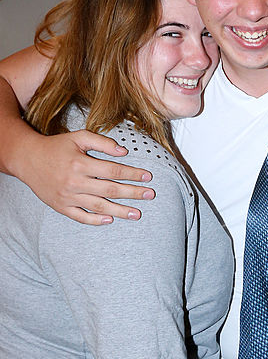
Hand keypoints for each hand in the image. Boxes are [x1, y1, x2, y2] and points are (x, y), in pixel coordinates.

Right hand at [18, 130, 155, 224]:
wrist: (27, 159)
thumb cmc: (56, 147)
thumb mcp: (78, 137)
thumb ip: (101, 143)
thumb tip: (123, 152)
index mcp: (80, 164)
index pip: (113, 171)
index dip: (132, 174)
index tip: (148, 177)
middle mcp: (75, 182)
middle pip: (110, 190)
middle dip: (132, 193)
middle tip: (150, 195)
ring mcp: (67, 196)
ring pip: (98, 206)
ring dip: (120, 211)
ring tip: (137, 214)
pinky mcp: (60, 206)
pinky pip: (80, 217)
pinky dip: (95, 221)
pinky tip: (110, 220)